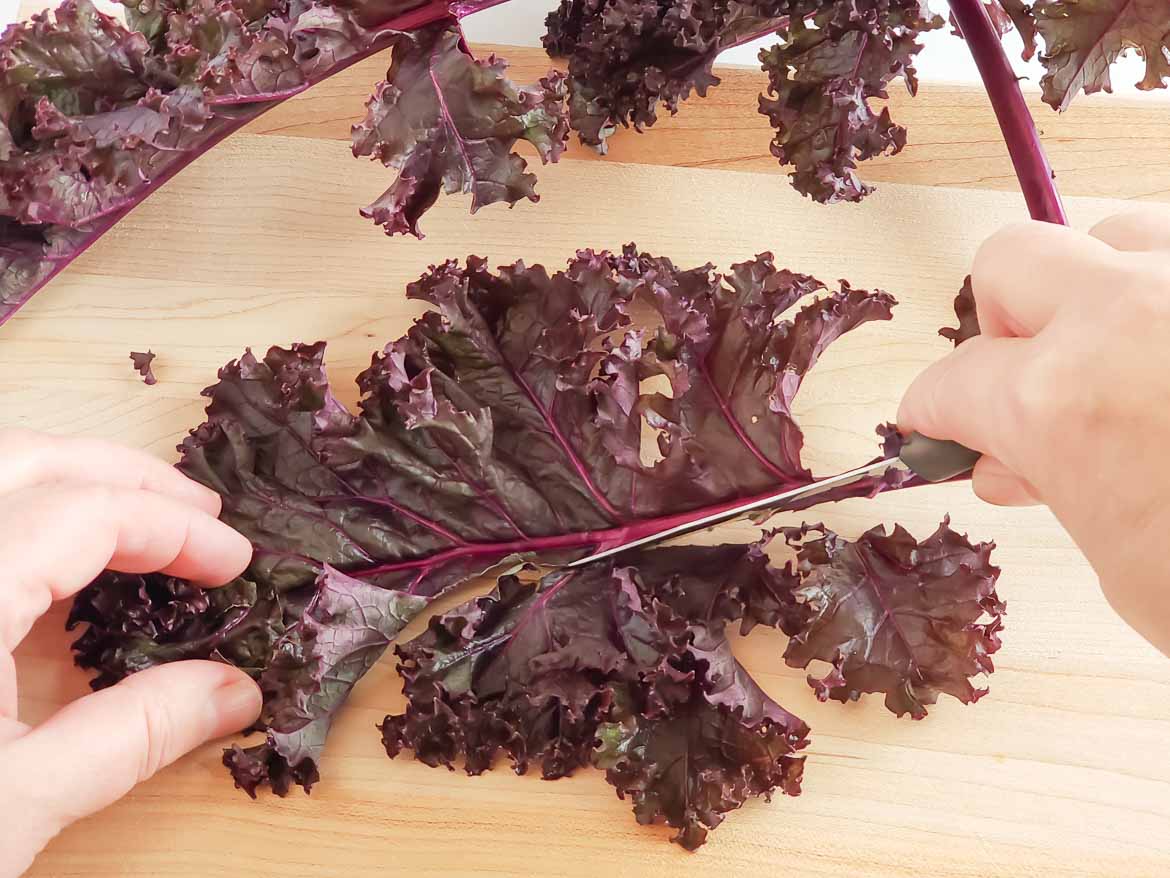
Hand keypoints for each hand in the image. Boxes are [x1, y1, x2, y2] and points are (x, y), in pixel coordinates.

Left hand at [0, 429, 259, 876]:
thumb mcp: (16, 806)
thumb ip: (135, 733)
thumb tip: (235, 694)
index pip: (84, 512)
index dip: (172, 528)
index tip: (232, 563)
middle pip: (27, 456)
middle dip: (127, 473)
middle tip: (199, 514)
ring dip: (67, 475)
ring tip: (135, 513)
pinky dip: (17, 509)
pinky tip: (50, 553)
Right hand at [899, 205, 1169, 656]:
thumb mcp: (1129, 563)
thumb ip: (1063, 488)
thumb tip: (1014, 461)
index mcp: (1061, 397)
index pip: (952, 382)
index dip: (934, 410)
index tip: (936, 425)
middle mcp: (1128, 311)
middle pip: (1011, 259)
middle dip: (1002, 319)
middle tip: (1032, 378)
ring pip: (1118, 232)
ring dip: (1105, 291)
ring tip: (1139, 361)